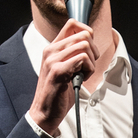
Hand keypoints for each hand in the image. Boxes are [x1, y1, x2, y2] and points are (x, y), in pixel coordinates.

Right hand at [28, 19, 98, 135]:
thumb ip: (72, 54)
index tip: (89, 49)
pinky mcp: (58, 71)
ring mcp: (53, 60)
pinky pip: (83, 59)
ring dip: (91, 62)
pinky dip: (88, 70)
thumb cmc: (57, 93)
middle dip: (93, 51)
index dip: (87, 32)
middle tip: (87, 67)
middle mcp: (51, 50)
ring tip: (83, 74)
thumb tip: (89, 41)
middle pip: (83, 34)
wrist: (44, 113)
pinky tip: (81, 79)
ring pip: (85, 46)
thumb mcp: (64, 68)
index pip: (72, 24)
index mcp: (52, 48)